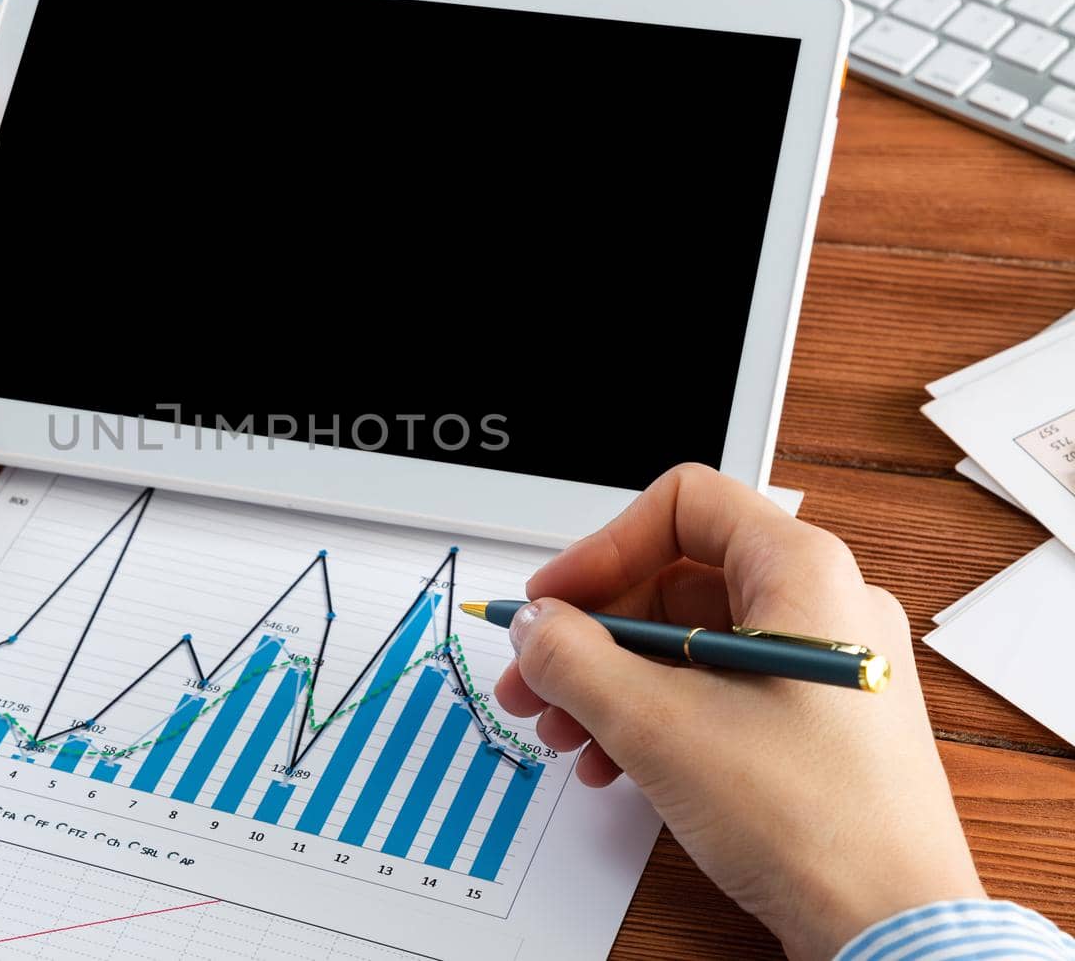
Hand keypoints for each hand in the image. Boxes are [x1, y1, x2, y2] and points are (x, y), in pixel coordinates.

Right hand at [495, 464, 983, 959]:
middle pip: (675, 580)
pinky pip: (719, 689)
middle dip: (590, 633)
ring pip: (690, 643)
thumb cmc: (811, 819)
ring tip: (562, 732)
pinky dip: (656, 715)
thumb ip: (571, 656)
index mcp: (802, 571)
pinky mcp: (819, 722)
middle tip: (533, 678)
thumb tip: (534, 625)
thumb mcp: (653, 721)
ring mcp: (825, 666)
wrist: (890, 925)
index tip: (551, 600)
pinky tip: (612, 764)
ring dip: (611, 682)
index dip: (601, 548)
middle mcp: (823, 606)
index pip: (682, 505)